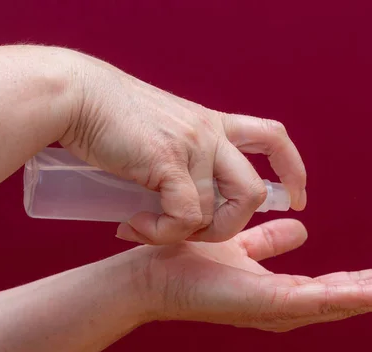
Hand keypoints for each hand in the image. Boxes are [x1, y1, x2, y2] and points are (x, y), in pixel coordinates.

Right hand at [60, 52, 305, 243]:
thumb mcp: (162, 131)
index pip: (273, 138)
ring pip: (219, 211)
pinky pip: (185, 216)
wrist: (75, 96)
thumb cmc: (109, 118)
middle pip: (254, 191)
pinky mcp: (168, 161)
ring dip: (189, 235)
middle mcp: (211, 133)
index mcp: (214, 124)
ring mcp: (193, 147)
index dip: (293, 170)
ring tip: (151, 228)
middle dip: (233, 227)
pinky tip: (135, 226)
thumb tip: (185, 198)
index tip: (297, 198)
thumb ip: (181, 157)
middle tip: (194, 233)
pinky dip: (163, 234)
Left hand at [130, 219, 371, 331]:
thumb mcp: (244, 247)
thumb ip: (270, 241)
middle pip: (355, 296)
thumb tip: (300, 229)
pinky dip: (360, 299)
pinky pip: (322, 301)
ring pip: (348, 301)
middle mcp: (289, 305)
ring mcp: (280, 309)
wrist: (153, 273)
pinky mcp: (268, 306)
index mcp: (286, 290)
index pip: (344, 283)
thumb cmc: (194, 261)